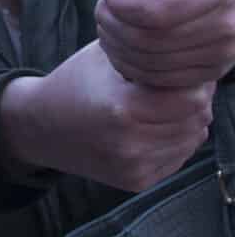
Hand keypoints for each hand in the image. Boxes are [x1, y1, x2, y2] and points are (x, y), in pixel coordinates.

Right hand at [0, 44, 212, 193]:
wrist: (40, 127)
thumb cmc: (75, 83)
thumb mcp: (105, 55)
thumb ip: (149, 55)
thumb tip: (192, 59)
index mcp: (121, 108)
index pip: (192, 99)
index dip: (193, 82)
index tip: (181, 73)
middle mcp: (129, 143)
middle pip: (196, 119)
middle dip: (192, 100)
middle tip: (173, 88)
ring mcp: (134, 166)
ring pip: (193, 138)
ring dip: (185, 121)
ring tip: (160, 107)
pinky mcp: (136, 181)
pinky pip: (178, 156)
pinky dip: (174, 139)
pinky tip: (151, 127)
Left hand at [84, 0, 234, 87]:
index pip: (154, 12)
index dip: (120, 6)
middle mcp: (225, 24)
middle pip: (148, 41)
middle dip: (111, 26)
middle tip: (101, 12)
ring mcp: (223, 52)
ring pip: (152, 63)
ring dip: (116, 48)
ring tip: (106, 28)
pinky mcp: (214, 71)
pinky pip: (162, 79)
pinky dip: (132, 68)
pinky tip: (119, 50)